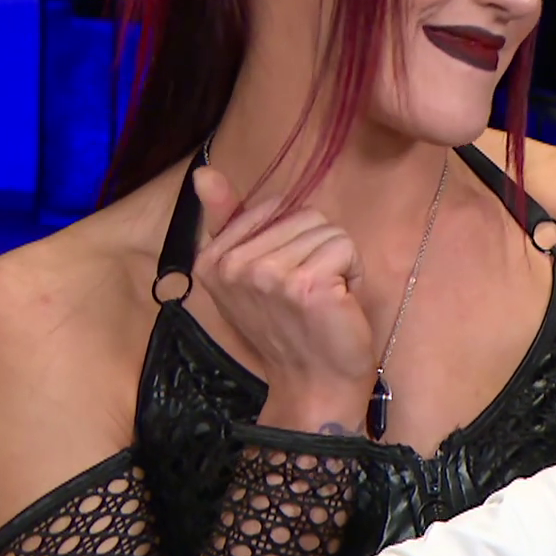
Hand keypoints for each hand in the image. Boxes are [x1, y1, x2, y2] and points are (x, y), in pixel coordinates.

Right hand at [191, 167, 377, 431]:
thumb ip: (229, 221)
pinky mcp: (306, 284)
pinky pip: (345, 247)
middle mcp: (233, 266)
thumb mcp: (249, 274)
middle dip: (318, 250)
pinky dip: (352, 273)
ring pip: (327, 229)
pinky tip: (337, 303)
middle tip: (308, 293)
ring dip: (337, 262)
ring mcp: (268, 275)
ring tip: (323, 298)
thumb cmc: (289, 328)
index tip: (285, 280)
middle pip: (305, 215)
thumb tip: (203, 172)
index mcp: (212, 260)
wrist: (313, 383)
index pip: (272, 207)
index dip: (293, 240)